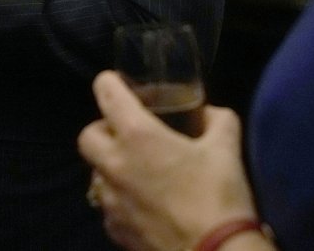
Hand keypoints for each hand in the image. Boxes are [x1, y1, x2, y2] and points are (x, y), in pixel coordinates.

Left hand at [78, 72, 260, 250]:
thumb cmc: (218, 196)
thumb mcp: (226, 147)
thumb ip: (217, 119)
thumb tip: (208, 112)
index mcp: (137, 135)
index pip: (105, 92)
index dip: (110, 82)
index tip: (119, 83)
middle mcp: (114, 164)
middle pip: (87, 135)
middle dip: (103, 129)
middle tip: (129, 133)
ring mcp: (110, 200)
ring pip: (95, 172)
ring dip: (111, 166)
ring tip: (139, 171)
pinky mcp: (114, 230)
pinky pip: (108, 205)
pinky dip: (120, 198)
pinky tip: (145, 204)